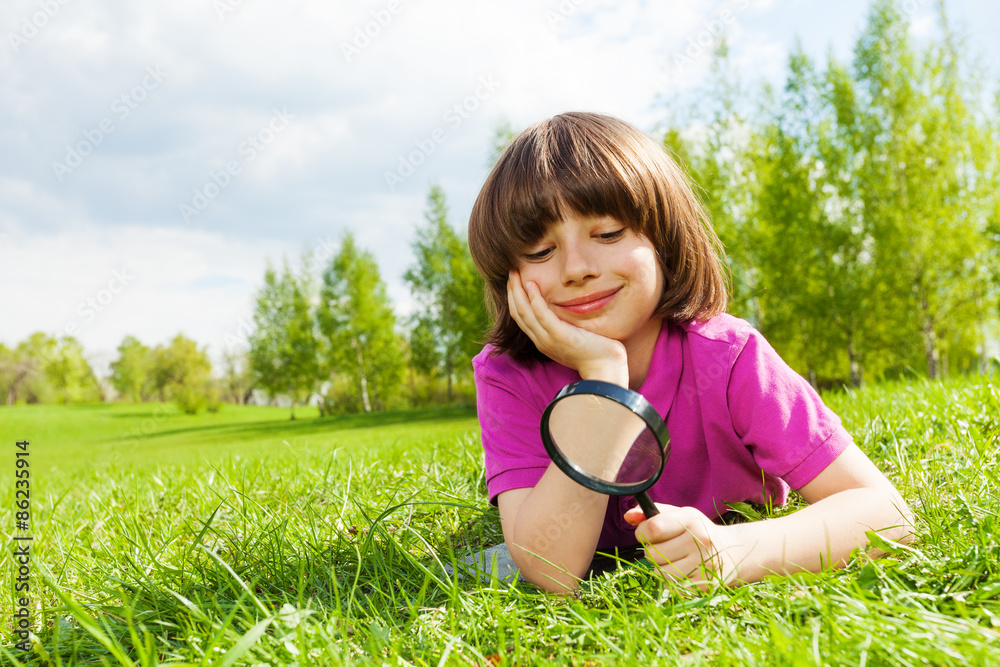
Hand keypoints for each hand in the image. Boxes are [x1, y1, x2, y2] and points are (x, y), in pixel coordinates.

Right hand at [508, 270, 627, 385]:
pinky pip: (541, 315)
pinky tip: (532, 284)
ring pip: (524, 313)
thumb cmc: (595, 352)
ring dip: (517, 292)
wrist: (605, 368)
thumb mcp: (574, 337)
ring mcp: (548, 339)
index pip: (521, 318)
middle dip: (512, 292)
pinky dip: (534, 299)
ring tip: (514, 273)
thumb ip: (565, 325)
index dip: (515, 299)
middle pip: (518, 314)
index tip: (515, 282)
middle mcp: (541, 341)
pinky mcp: (559, 336)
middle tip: (510, 273)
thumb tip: (566, 309)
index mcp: (543, 341)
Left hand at [625, 504, 743, 588]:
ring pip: (660, 573)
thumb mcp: (679, 516)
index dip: (641, 533)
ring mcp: (705, 565)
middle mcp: (700, 541)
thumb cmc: (697, 531)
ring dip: (661, 569)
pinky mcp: (706, 585)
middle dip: (651, 552)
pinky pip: (672, 587)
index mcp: (691, 520)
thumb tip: (628, 516)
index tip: (645, 534)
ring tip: (675, 561)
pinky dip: (672, 582)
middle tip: (664, 549)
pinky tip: (684, 572)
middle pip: (651, 554)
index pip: (652, 528)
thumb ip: (652, 514)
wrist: (732, 553)